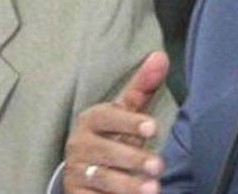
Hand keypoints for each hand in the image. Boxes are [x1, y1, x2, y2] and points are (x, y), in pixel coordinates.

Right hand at [64, 51, 169, 193]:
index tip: (153, 128)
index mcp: (91, 120)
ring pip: (101, 179)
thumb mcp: (127, 111)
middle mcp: (80, 146)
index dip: (129, 122)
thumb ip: (143, 86)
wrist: (85, 168)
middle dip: (134, 159)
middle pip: (106, 151)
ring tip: (153, 189)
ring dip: (127, 185)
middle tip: (159, 166)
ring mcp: (77, 172)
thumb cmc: (114, 133)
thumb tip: (160, 56)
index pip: (108, 118)